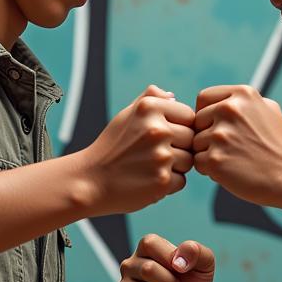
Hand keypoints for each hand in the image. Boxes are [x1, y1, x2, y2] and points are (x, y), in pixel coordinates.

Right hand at [80, 85, 195, 215]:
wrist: (89, 181)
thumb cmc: (111, 148)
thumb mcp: (126, 115)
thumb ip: (150, 99)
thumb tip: (174, 96)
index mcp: (149, 108)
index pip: (189, 116)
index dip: (178, 128)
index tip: (158, 137)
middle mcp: (157, 129)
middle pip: (192, 139)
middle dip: (178, 147)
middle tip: (152, 155)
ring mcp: (161, 156)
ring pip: (189, 160)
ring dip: (175, 167)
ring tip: (149, 167)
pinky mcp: (162, 181)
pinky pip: (182, 181)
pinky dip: (168, 184)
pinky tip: (147, 180)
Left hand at [192, 85, 281, 207]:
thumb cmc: (279, 145)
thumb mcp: (269, 109)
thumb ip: (243, 101)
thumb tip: (220, 101)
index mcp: (242, 95)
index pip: (203, 98)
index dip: (205, 113)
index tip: (215, 126)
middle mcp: (229, 110)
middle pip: (197, 121)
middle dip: (206, 135)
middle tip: (227, 147)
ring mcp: (221, 135)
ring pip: (196, 143)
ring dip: (208, 153)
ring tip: (232, 159)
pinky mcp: (215, 159)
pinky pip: (198, 162)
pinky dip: (209, 169)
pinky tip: (229, 171)